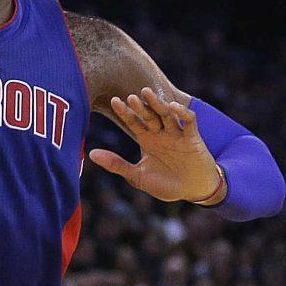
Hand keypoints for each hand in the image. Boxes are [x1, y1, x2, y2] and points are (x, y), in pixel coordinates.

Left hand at [89, 87, 223, 203]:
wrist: (193, 192)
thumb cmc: (166, 185)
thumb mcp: (138, 176)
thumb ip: (116, 164)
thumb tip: (91, 154)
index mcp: (147, 139)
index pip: (133, 121)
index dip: (124, 112)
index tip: (114, 101)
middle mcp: (160, 133)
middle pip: (149, 115)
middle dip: (140, 106)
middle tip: (130, 97)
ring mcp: (177, 134)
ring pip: (167, 114)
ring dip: (158, 104)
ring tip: (147, 93)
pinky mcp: (193, 138)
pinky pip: (189, 122)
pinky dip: (183, 113)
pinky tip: (174, 107)